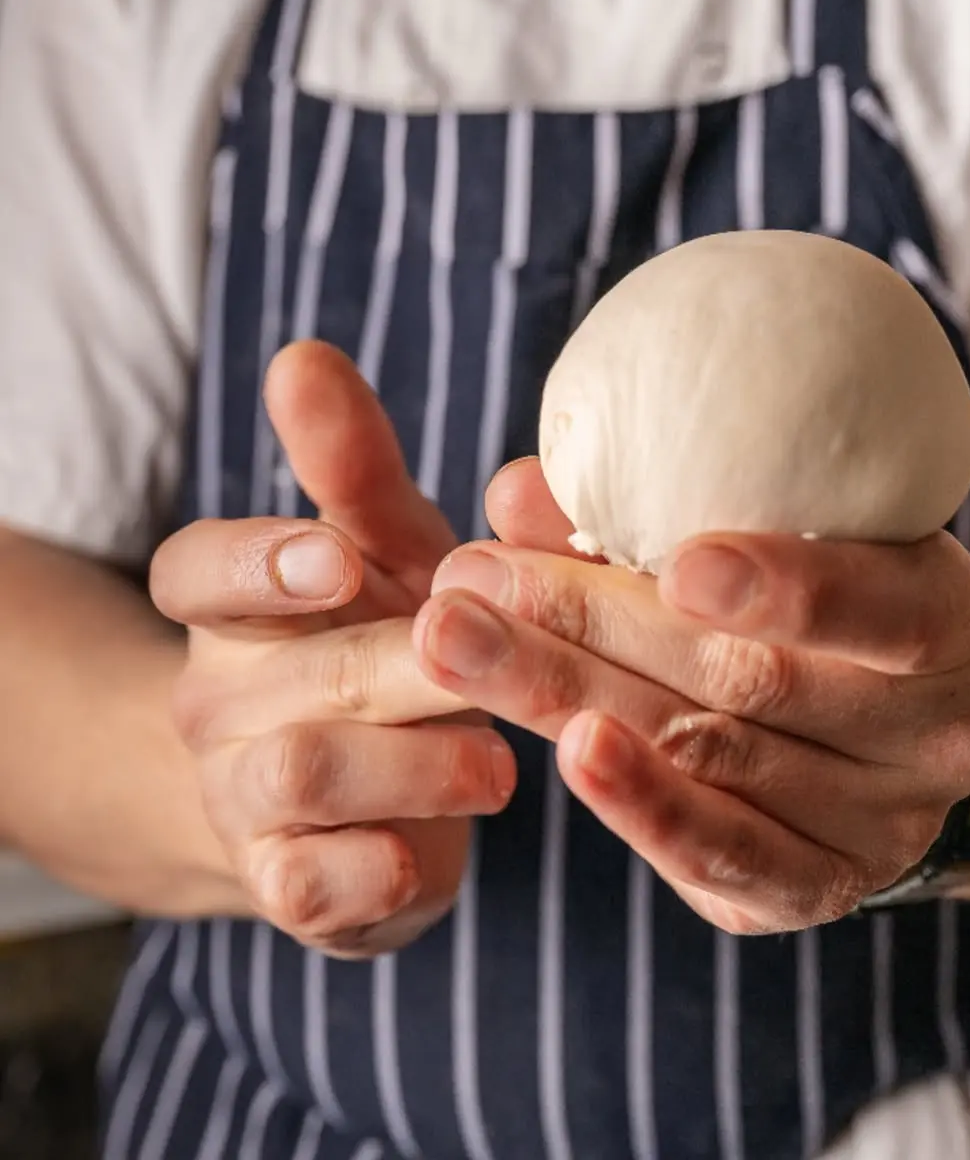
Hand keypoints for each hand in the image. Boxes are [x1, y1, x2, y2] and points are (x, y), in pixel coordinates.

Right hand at [154, 343, 509, 956]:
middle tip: (494, 658)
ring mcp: (239, 797)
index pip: (199, 569)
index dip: (262, 563)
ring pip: (303, 776)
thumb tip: (302, 353)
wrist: (354, 788)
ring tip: (499, 765)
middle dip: (406, 667)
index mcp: (228, 603)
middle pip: (296, 677)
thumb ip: (351, 463)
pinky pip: (313, 887)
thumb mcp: (383, 545)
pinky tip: (427, 854)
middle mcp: (216, 698)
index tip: (338, 560)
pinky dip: (378, 872)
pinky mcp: (284, 886)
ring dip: (413, 766)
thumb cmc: (379, 632)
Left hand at [413, 459, 969, 934]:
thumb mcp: (776, 543)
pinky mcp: (810, 888)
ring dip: (568, 695)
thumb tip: (518, 492)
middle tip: (473, 578)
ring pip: (712, 757)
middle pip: (754, 680)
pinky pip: (718, 853)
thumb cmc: (820, 607)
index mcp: (950, 618)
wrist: (893, 742)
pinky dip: (636, 802)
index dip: (786, 588)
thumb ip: (655, 512)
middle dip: (594, 622)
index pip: (884, 607)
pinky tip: (563, 750)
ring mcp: (881, 828)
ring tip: (456, 643)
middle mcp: (936, 734)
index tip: (675, 563)